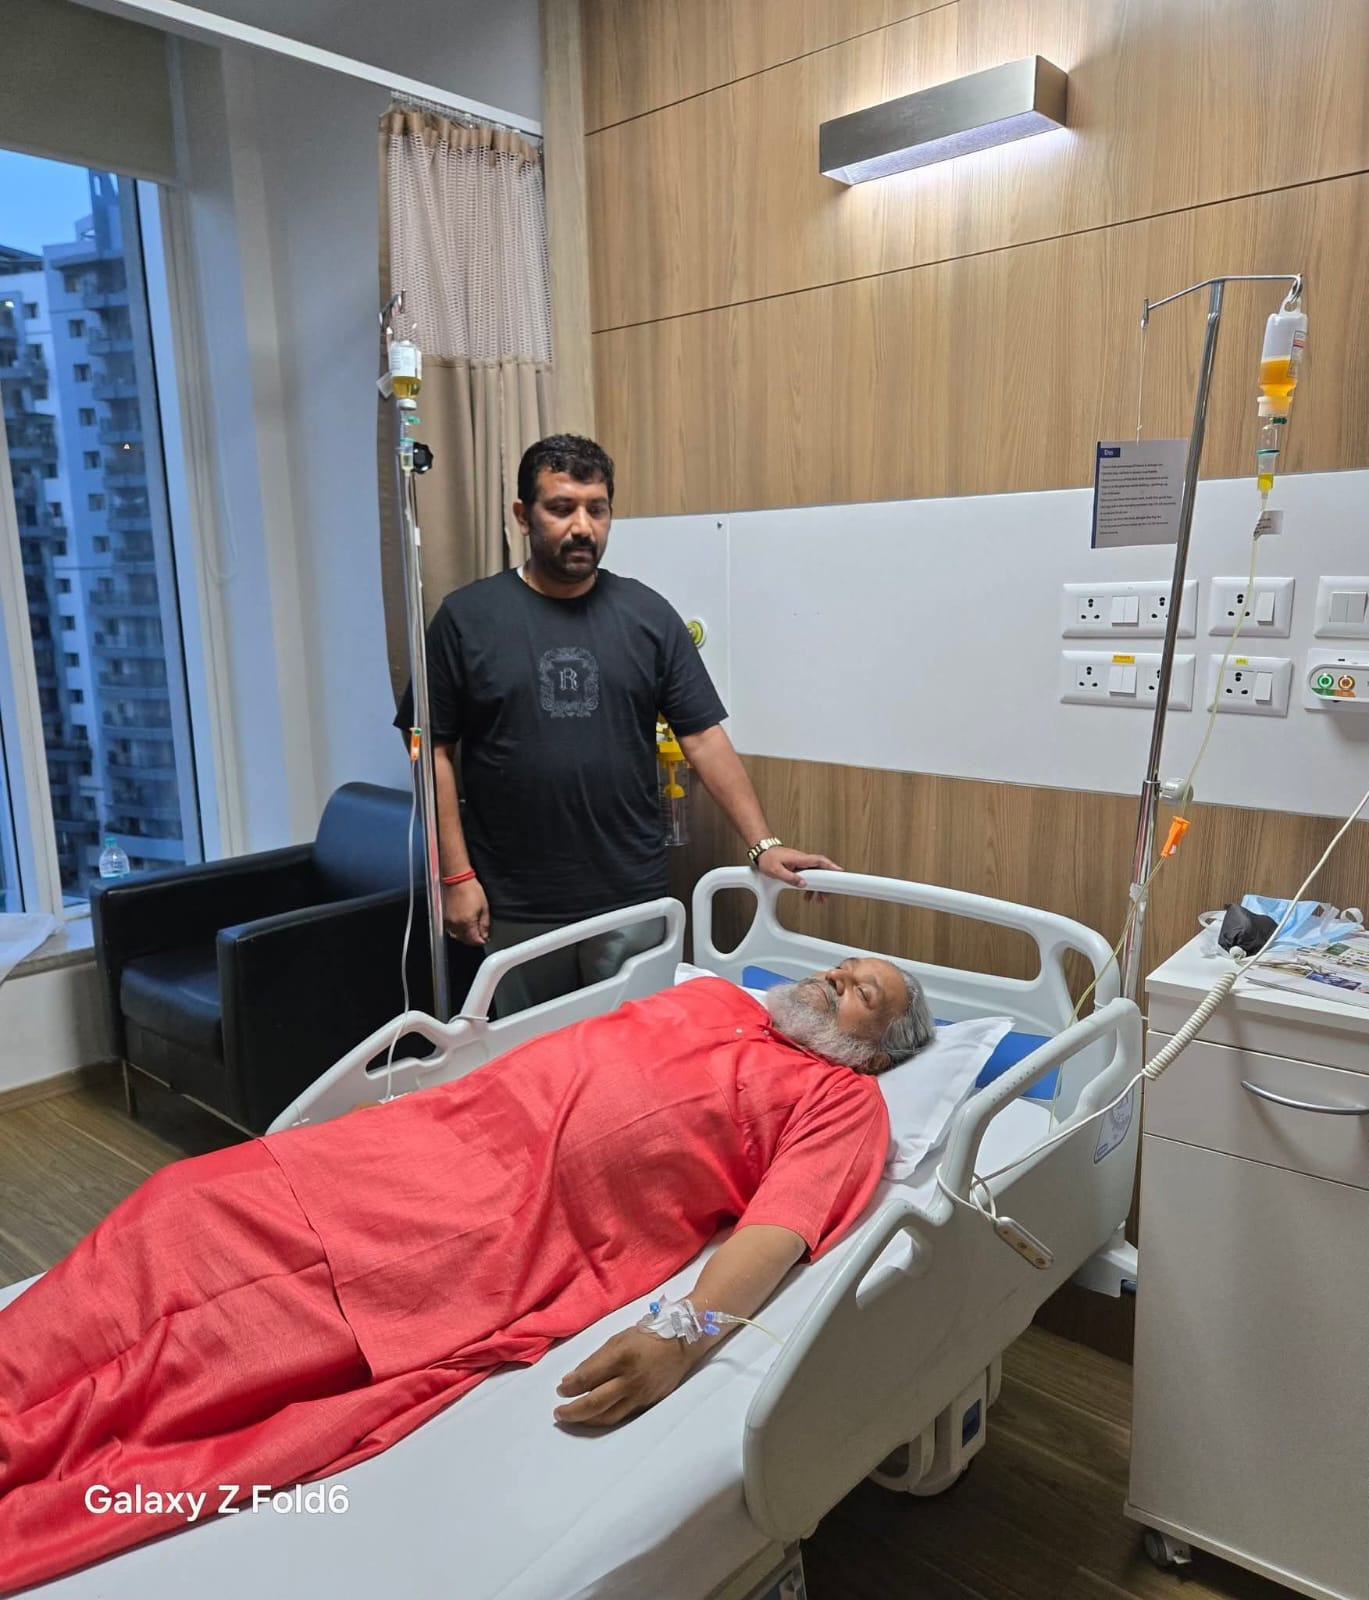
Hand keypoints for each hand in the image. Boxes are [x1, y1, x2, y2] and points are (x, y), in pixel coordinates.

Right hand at [442, 878, 488, 944]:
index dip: (481, 941)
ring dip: (465, 936)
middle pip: (465, 940)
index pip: (474, 940)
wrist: (457, 879)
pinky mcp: (444, 918)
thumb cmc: (470, 889)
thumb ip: (484, 924)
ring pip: (457, 936)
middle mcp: (456, 924)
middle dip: (473, 940)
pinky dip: (457, 931)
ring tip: (472, 930)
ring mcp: (448, 921)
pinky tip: (462, 925)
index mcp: (467, 922)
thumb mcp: (484, 907)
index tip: (485, 939)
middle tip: (480, 934)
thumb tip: (485, 934)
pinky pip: (450, 930)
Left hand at [553, 1328, 690, 1426]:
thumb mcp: (618, 1339)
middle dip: (572, 1411)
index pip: (588, 1377)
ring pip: (607, 1416)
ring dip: (586, 1420)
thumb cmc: (646, 1336)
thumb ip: (596, 1359)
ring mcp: (639, 1395)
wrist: (682, 1343)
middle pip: (595, 1403)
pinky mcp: (647, 1405)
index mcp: (621, 1357)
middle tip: (558, 1413)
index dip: (570, 1386)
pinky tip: (594, 1418)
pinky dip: (604, 1419)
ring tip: (572, 1419)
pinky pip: (621, 1417)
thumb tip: (573, 1379)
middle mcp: (630, 1380)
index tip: (560, 1389)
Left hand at [755, 846, 841, 897]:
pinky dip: (810, 886)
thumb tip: (802, 884)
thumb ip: (790, 878)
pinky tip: (808, 895)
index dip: (831, 866)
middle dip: (826, 883)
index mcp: (800, 859)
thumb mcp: (776, 871)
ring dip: (818, 887)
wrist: (761, 852)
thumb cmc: (768, 858)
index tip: (840, 873)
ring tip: (819, 900)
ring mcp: (801, 864)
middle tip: (827, 895)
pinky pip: (808, 877)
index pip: (820, 861)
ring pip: (815, 875)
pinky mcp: (798, 867)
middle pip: (821, 870)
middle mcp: (803, 860)